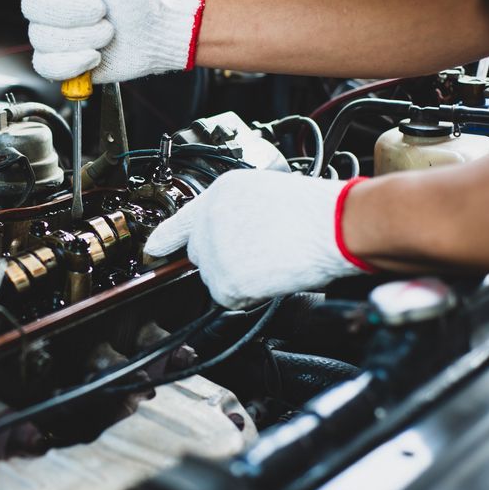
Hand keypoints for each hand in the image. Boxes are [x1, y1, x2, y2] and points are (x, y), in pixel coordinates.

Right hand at [20, 0, 205, 83]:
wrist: (156, 32)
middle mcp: (45, 0)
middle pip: (33, 6)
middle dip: (78, 10)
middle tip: (104, 9)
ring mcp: (49, 32)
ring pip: (42, 37)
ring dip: (85, 36)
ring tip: (107, 31)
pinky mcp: (57, 61)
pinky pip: (45, 65)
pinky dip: (74, 62)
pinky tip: (95, 55)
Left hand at [144, 170, 373, 307]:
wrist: (336, 225)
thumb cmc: (317, 211)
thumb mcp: (266, 194)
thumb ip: (236, 212)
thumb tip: (230, 233)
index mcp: (221, 191)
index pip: (181, 220)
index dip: (164, 239)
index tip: (152, 251)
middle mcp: (211, 217)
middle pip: (200, 255)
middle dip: (223, 261)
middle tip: (259, 255)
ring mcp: (216, 248)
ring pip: (213, 278)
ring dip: (238, 279)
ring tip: (270, 261)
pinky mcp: (226, 276)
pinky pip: (228, 298)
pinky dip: (247, 296)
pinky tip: (270, 276)